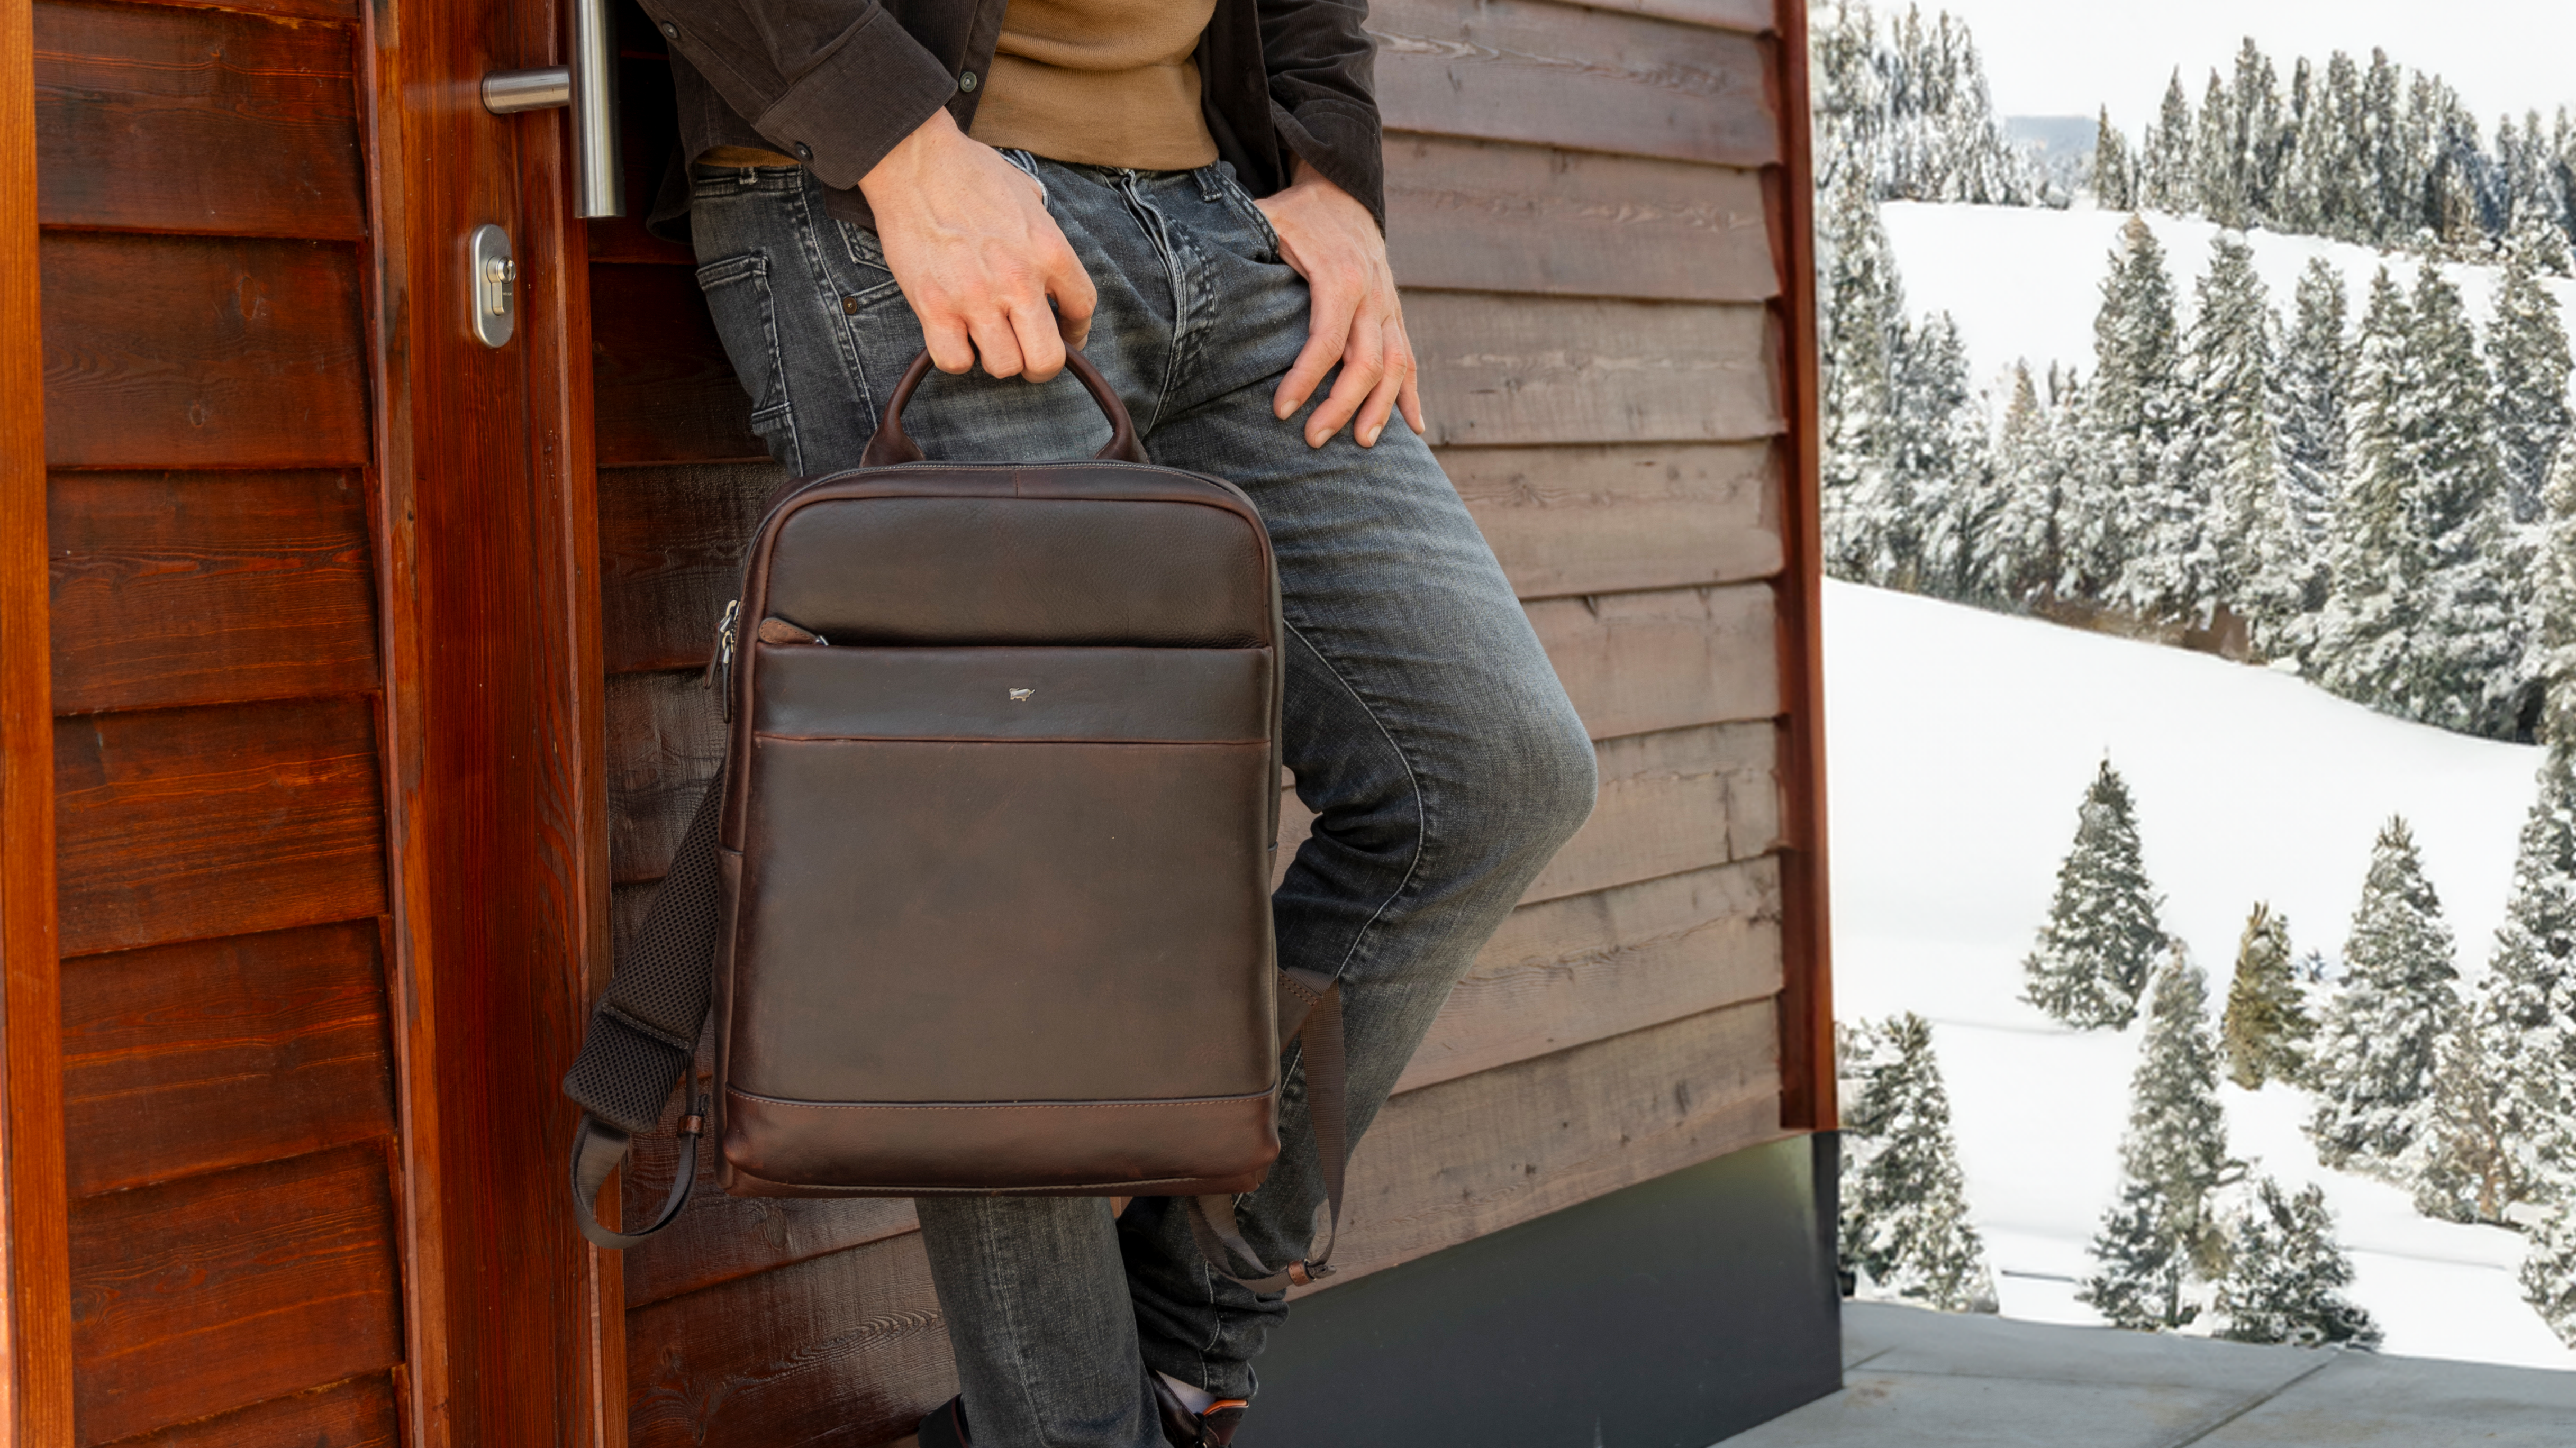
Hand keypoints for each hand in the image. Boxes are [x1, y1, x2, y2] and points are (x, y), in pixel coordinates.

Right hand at [860, 110, 1096, 380]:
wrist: (915, 160)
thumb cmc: (969, 172)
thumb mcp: (1026, 196)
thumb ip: (1043, 234)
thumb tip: (1048, 264)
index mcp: (1049, 250)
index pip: (1083, 308)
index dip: (1077, 330)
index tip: (1068, 334)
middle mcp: (1019, 280)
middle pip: (1048, 358)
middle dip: (1040, 365)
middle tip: (1028, 355)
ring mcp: (976, 297)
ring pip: (1003, 367)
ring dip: (996, 358)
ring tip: (986, 338)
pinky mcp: (934, 308)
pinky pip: (955, 362)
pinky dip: (956, 357)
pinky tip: (954, 337)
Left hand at [1257, 159, 1423, 448]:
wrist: (1342, 191)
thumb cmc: (1296, 213)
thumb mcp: (1264, 220)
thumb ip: (1238, 245)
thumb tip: (1191, 269)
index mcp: (1340, 275)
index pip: (1327, 340)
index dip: (1305, 379)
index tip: (1281, 411)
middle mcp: (1373, 293)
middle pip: (1368, 362)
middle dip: (1341, 406)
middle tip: (1313, 439)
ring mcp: (1389, 305)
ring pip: (1397, 364)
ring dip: (1382, 407)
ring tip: (1362, 444)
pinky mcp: (1395, 313)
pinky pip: (1411, 357)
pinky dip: (1413, 394)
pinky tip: (1413, 427)